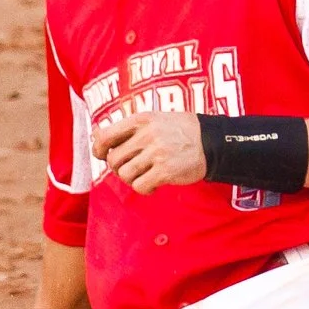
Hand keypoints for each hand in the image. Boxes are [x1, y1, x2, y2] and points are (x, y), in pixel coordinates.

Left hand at [91, 109, 206, 193]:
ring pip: (124, 175)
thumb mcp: (154, 119)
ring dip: (132, 179)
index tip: (103, 155)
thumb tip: (96, 134)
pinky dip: (144, 189)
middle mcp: (146, 135)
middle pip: (114, 160)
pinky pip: (140, 186)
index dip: (99, 149)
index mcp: (141, 120)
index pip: (105, 136)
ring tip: (144, 176)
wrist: (212, 142)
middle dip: (118, 169)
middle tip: (131, 168)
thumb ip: (128, 128)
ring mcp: (156, 154)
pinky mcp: (165, 171)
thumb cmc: (181, 131)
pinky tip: (153, 184)